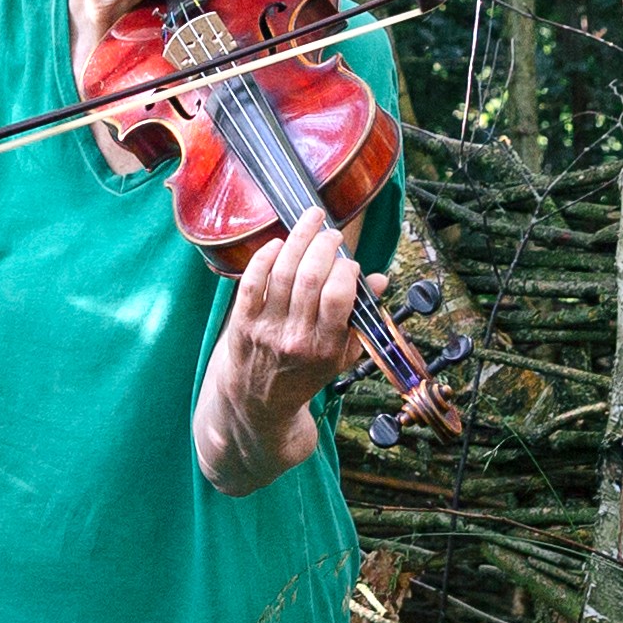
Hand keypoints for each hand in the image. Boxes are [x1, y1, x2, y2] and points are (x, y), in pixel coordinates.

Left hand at [222, 223, 365, 411]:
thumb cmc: (304, 373)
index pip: (338, 296)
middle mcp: (295, 337)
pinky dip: (265, 256)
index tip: (349, 262)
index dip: (346, 269)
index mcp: (326, 347)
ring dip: (298, 238)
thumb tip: (380, 280)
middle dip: (323, 245)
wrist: (258, 401)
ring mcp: (267, 328)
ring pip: (283, 272)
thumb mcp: (341, 356)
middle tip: (331, 234)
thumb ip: (360, 318)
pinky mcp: (242, 320)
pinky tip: (279, 243)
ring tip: (311, 221)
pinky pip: (252, 280)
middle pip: (309, 277)